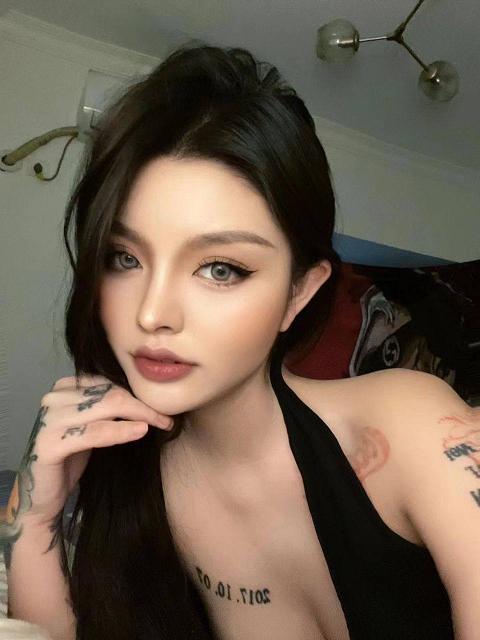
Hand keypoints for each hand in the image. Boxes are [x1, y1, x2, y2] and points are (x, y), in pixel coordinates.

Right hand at [3, 375, 172, 529]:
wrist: (42, 497)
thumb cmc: (71, 458)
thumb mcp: (92, 426)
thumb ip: (108, 407)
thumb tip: (147, 396)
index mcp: (63, 388)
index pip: (109, 381)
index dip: (138, 392)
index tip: (162, 406)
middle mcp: (53, 398)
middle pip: (111, 393)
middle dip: (143, 404)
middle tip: (167, 418)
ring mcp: (49, 420)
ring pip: (106, 407)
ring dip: (140, 414)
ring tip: (162, 423)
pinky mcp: (48, 444)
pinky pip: (94, 432)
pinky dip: (121, 431)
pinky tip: (141, 431)